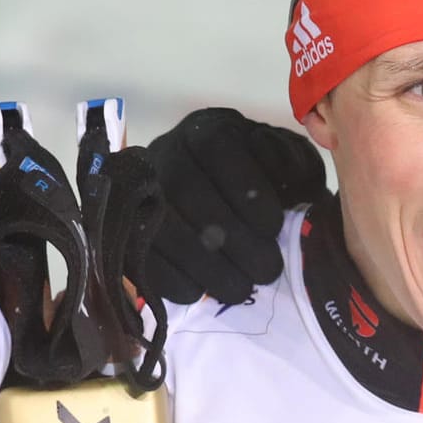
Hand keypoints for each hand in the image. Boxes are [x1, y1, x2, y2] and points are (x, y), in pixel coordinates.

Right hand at [145, 107, 326, 303]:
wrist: (237, 207)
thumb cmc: (270, 183)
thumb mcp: (290, 166)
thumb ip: (292, 169)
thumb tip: (282, 184)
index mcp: (209, 129)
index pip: (217, 148)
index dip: (244, 188)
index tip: (274, 226)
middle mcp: (168, 151)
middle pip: (185, 189)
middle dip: (230, 236)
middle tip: (267, 271)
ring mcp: (142, 189)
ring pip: (160, 222)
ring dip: (202, 263)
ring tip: (240, 291)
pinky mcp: (129, 226)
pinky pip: (140, 250)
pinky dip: (168, 276)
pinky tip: (198, 293)